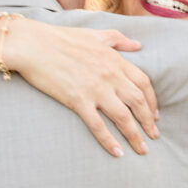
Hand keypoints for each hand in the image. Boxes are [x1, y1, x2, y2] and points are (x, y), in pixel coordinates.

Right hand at [3, 18, 158, 156]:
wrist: (32, 45)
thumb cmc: (60, 38)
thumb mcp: (94, 34)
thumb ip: (118, 39)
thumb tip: (137, 45)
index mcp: (114, 60)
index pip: (143, 83)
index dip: (152, 101)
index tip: (155, 114)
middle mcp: (109, 75)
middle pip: (138, 102)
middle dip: (148, 121)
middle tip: (153, 136)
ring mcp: (95, 89)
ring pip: (123, 117)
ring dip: (135, 135)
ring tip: (142, 149)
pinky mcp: (78, 100)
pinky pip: (98, 125)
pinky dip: (109, 140)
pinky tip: (117, 153)